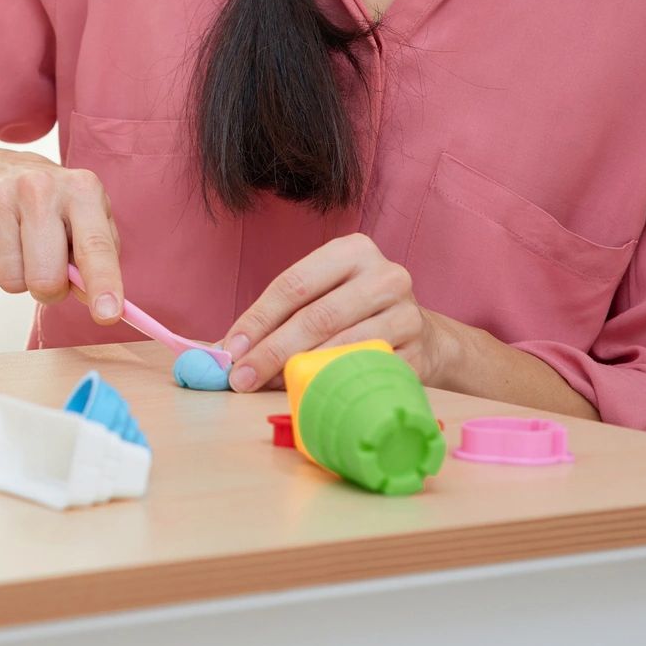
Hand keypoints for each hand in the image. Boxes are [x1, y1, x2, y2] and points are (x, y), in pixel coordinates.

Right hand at [0, 148, 124, 321]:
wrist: (0, 172)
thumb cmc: (56, 210)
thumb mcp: (91, 223)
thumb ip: (100, 264)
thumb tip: (98, 304)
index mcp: (81, 190)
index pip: (95, 246)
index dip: (103, 283)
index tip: (107, 315)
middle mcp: (38, 187)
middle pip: (45, 278)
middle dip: (50, 289)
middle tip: (49, 269)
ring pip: (11, 281)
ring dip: (18, 278)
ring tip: (21, 248)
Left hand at [217, 234, 448, 391]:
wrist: (422, 336)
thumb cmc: (353, 313)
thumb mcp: (319, 297)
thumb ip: (276, 317)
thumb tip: (223, 352)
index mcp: (353, 250)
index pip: (294, 285)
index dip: (258, 319)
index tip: (230, 351)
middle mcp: (386, 275)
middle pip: (317, 316)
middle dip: (272, 350)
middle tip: (241, 378)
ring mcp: (407, 314)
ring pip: (342, 346)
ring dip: (298, 371)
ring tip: (265, 388)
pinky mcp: (418, 354)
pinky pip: (366, 373)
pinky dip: (332, 385)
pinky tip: (307, 395)